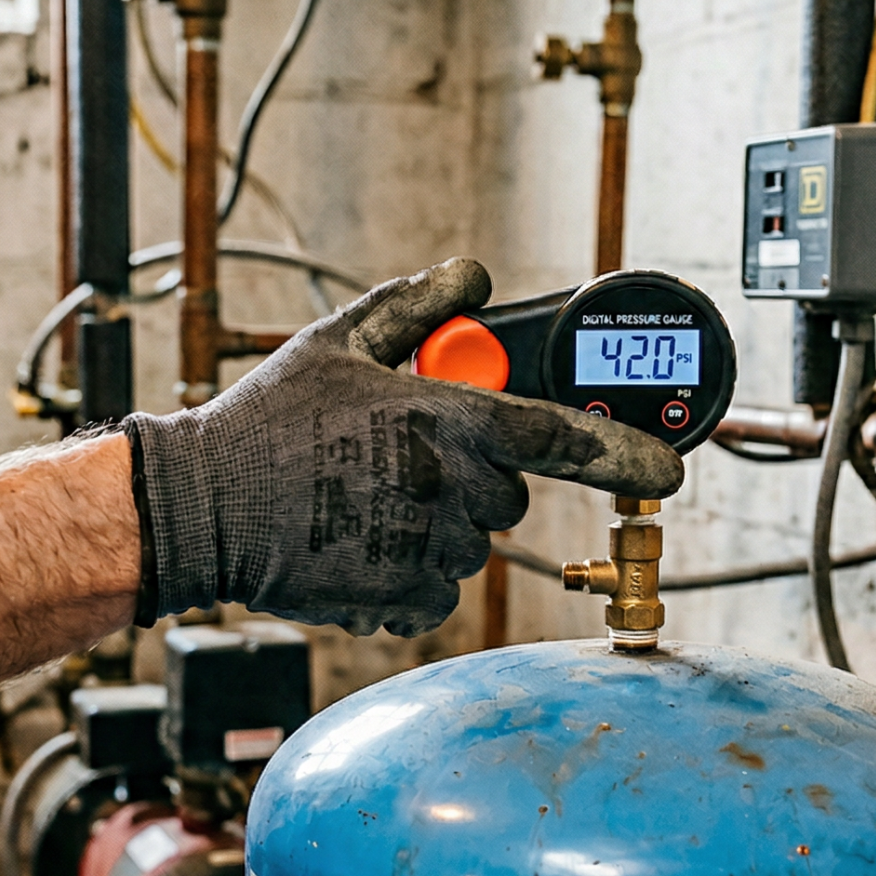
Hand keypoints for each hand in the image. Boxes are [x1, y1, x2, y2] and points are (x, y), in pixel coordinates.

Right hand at [121, 257, 683, 635]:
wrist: (205, 507)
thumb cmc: (269, 421)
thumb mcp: (338, 342)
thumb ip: (416, 308)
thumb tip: (471, 276)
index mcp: (447, 419)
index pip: (563, 439)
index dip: (627, 456)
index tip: (670, 472)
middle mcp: (450, 488)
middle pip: (509, 496)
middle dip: (472, 480)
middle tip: (402, 465)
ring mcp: (429, 551)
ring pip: (471, 547)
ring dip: (435, 529)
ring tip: (364, 505)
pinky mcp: (402, 600)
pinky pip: (436, 593)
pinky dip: (406, 575)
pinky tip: (356, 545)